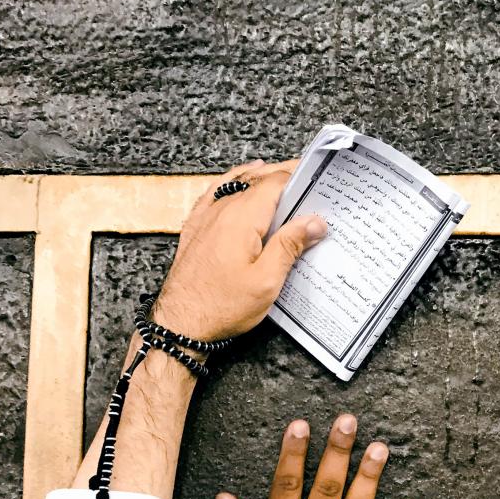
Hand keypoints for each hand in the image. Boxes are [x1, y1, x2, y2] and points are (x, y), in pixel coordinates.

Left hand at [152, 159, 327, 340]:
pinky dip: (233, 184)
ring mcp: (205, 217)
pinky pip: (216, 193)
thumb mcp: (266, 281)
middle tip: (308, 181)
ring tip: (283, 180)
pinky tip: (240, 183)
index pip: (275, 182)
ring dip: (261, 179)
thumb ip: (290, 245)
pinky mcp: (196, 228)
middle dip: (284, 175)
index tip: (318, 181)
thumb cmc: (220, 307)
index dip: (299, 177)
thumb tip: (313, 222)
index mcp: (241, 218)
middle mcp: (221, 210)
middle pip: (257, 179)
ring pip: (238, 184)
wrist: (181, 323)